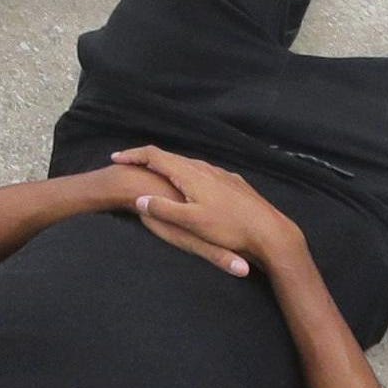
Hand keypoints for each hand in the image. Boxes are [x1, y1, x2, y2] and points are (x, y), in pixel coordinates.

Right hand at [114, 146, 300, 277]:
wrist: (271, 232)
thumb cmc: (229, 228)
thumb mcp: (191, 223)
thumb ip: (163, 209)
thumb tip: (140, 199)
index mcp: (190, 175)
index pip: (154, 156)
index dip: (133, 155)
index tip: (116, 158)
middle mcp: (205, 169)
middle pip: (171, 158)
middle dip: (149, 160)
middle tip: (132, 164)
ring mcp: (221, 174)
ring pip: (190, 165)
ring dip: (170, 167)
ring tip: (157, 176)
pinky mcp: (234, 183)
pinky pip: (204, 173)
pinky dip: (189, 175)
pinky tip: (193, 187)